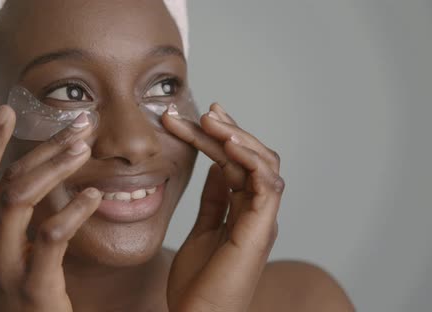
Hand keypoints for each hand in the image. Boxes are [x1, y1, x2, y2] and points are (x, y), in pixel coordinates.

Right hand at [0, 106, 99, 311]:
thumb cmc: (20, 300)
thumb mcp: (3, 258)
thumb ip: (10, 222)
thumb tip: (35, 176)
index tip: (8, 110)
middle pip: (6, 181)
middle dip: (42, 147)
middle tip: (77, 126)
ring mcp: (0, 268)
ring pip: (20, 198)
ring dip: (55, 167)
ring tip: (84, 148)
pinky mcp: (31, 287)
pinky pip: (50, 236)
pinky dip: (74, 209)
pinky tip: (94, 195)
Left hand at [164, 104, 284, 311]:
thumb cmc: (199, 283)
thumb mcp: (204, 230)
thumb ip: (214, 201)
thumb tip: (215, 169)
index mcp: (244, 211)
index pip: (236, 163)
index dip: (221, 137)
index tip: (202, 116)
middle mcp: (258, 211)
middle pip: (250, 158)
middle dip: (226, 131)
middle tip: (203, 112)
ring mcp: (262, 220)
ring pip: (263, 165)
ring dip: (238, 138)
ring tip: (211, 121)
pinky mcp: (261, 229)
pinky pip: (267, 186)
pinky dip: (252, 161)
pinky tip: (228, 144)